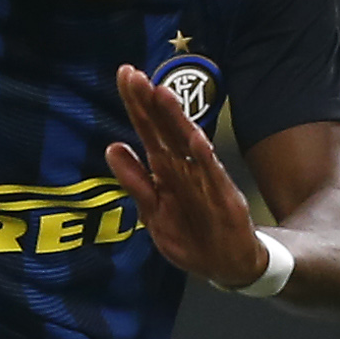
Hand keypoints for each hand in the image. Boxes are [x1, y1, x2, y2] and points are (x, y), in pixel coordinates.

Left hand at [107, 62, 271, 289]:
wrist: (227, 264)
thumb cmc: (190, 234)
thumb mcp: (153, 211)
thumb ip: (134, 180)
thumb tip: (112, 147)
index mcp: (165, 169)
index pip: (148, 129)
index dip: (136, 104)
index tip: (124, 76)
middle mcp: (183, 167)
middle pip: (163, 129)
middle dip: (148, 102)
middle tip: (133, 75)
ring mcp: (204, 180)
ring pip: (186, 145)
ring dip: (175, 119)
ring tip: (161, 94)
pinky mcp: (223, 197)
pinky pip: (211, 176)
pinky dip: (204, 158)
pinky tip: (196, 139)